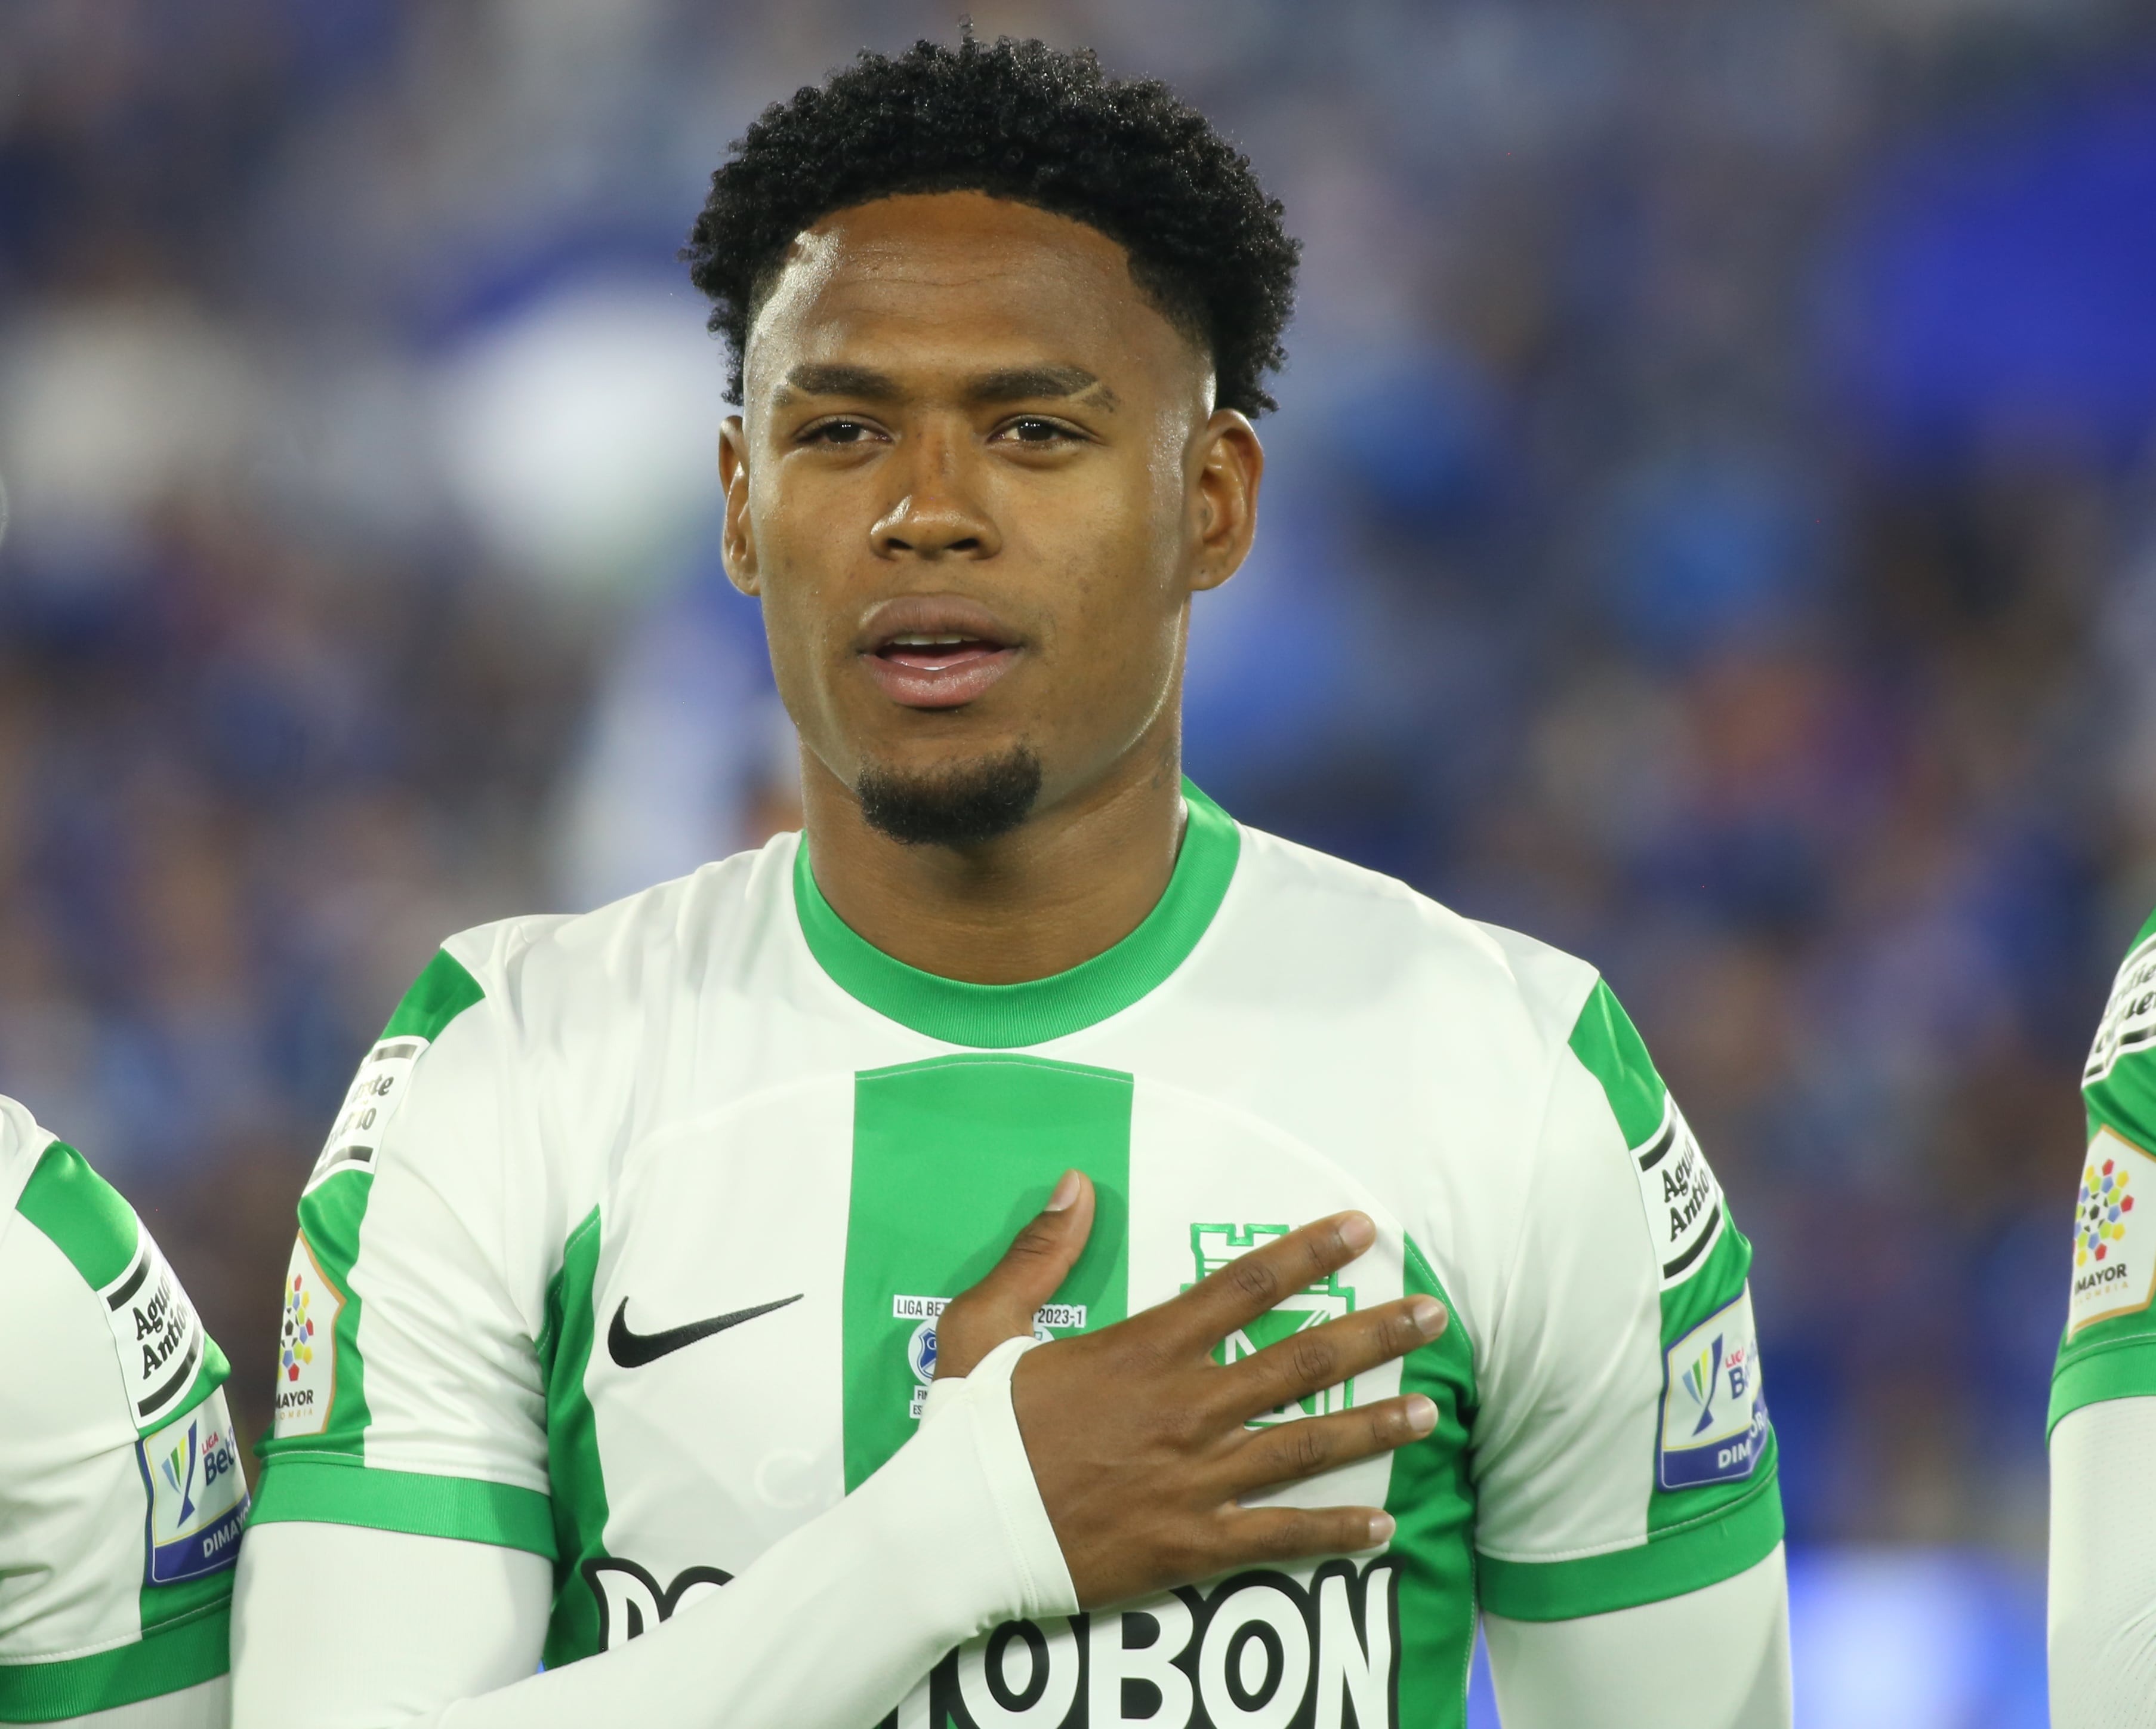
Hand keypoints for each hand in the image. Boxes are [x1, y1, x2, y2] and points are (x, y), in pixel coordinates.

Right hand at [932, 1169, 1446, 1607]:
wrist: (957, 1529)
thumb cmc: (972, 1427)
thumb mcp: (986, 1323)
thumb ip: (1041, 1252)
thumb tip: (1076, 1183)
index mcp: (1145, 1349)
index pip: (1247, 1286)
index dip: (1309, 1252)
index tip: (1360, 1228)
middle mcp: (1186, 1406)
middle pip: (1301, 1359)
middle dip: (1374, 1333)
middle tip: (1433, 1315)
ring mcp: (1195, 1477)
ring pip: (1305, 1443)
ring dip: (1373, 1425)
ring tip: (1429, 1411)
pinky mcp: (1191, 1542)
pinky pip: (1278, 1536)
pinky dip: (1334, 1531)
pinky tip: (1381, 1525)